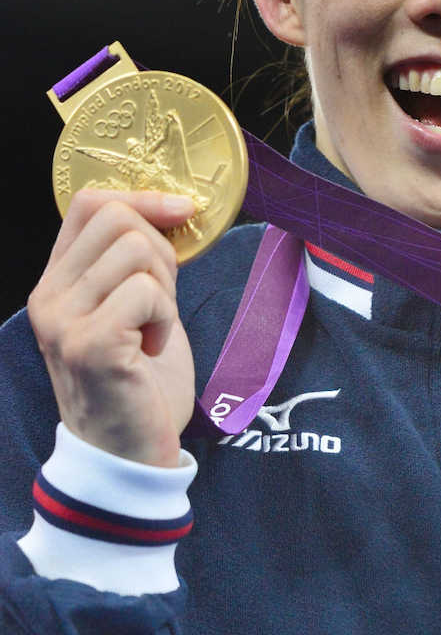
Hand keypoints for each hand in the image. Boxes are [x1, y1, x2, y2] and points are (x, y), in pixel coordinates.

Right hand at [28, 189, 195, 466]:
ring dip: (164, 288)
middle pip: (117, 217)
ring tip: (153, 328)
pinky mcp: (90, 344)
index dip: (143, 198)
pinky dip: (165, 316)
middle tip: (160, 302)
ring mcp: (63, 321)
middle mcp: (49, 297)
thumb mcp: (135, 305)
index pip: (89, 203)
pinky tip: (151, 348)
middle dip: (161, 251)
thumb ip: (137, 262)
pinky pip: (145, 290)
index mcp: (58, 282)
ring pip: (135, 249)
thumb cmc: (141, 379)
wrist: (131, 452)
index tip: (182, 213)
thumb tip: (174, 206)